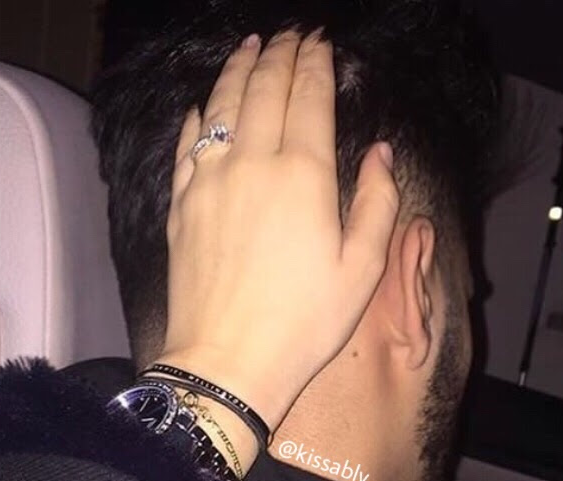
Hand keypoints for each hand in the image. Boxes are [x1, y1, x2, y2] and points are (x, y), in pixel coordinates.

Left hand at [156, 30, 399, 431]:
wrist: (227, 363)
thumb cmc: (303, 324)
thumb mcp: (361, 270)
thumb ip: (376, 202)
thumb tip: (380, 153)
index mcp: (302, 175)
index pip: (308, 97)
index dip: (315, 63)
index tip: (320, 41)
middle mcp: (251, 164)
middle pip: (263, 90)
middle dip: (277, 55)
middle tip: (287, 35)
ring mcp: (208, 183)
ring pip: (221, 108)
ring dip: (236, 72)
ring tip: (248, 48)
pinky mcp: (181, 208)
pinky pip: (186, 146)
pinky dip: (196, 118)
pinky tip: (201, 106)